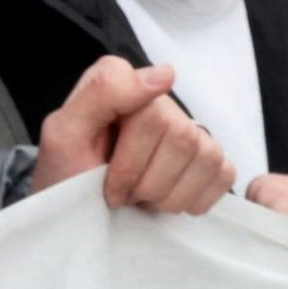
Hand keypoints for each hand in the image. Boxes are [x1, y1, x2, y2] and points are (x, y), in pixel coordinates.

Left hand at [32, 58, 229, 216]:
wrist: (78, 215)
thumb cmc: (68, 176)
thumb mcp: (64, 135)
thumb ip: (103, 92)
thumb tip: (166, 73)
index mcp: (122, 81)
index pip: (154, 116)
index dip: (130, 163)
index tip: (108, 184)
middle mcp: (160, 98)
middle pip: (181, 138)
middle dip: (147, 183)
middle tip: (122, 195)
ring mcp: (189, 127)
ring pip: (205, 157)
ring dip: (168, 196)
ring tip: (141, 198)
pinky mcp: (209, 158)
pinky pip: (223, 173)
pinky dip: (194, 198)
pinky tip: (167, 200)